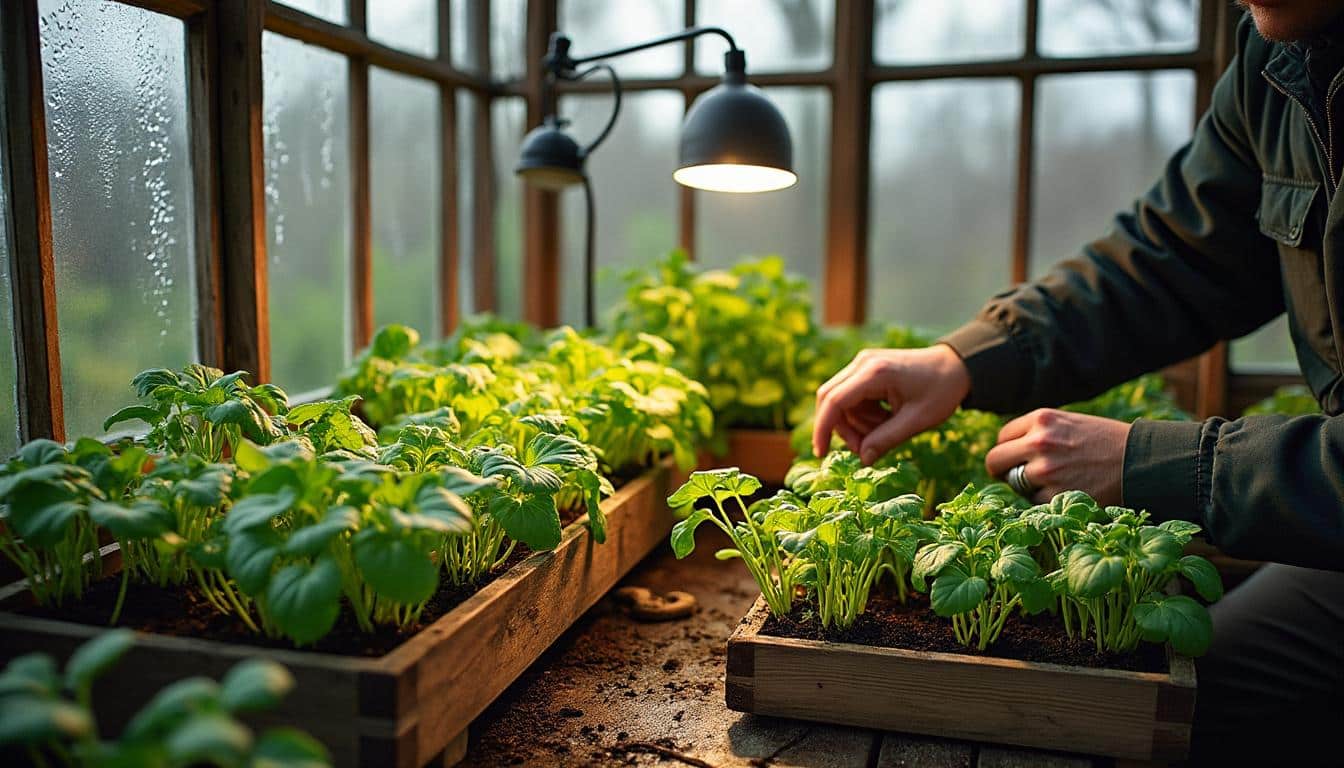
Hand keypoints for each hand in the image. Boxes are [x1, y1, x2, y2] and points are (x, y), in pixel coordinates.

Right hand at [813, 345, 970, 463]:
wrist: (957, 366)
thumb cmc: (941, 390)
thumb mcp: (916, 421)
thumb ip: (886, 440)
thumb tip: (862, 460)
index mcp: (875, 372)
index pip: (834, 401)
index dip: (823, 429)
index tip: (821, 454)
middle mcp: (862, 363)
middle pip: (830, 400)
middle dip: (843, 429)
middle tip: (866, 448)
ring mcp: (863, 364)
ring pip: (841, 401)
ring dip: (857, 423)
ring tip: (887, 428)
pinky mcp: (866, 369)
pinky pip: (851, 397)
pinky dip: (863, 414)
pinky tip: (886, 418)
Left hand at [984, 409, 1130, 504]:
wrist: (1141, 462)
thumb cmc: (1105, 442)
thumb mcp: (1068, 422)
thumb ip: (1037, 431)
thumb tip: (1006, 450)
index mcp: (1041, 419)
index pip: (1002, 437)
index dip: (1009, 450)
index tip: (1017, 458)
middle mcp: (1039, 442)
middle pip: (995, 461)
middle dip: (1003, 470)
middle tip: (1015, 476)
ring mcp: (1045, 471)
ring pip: (1014, 484)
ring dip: (1027, 487)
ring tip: (1054, 482)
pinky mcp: (1055, 496)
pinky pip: (1033, 502)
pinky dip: (1045, 501)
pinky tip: (1067, 492)